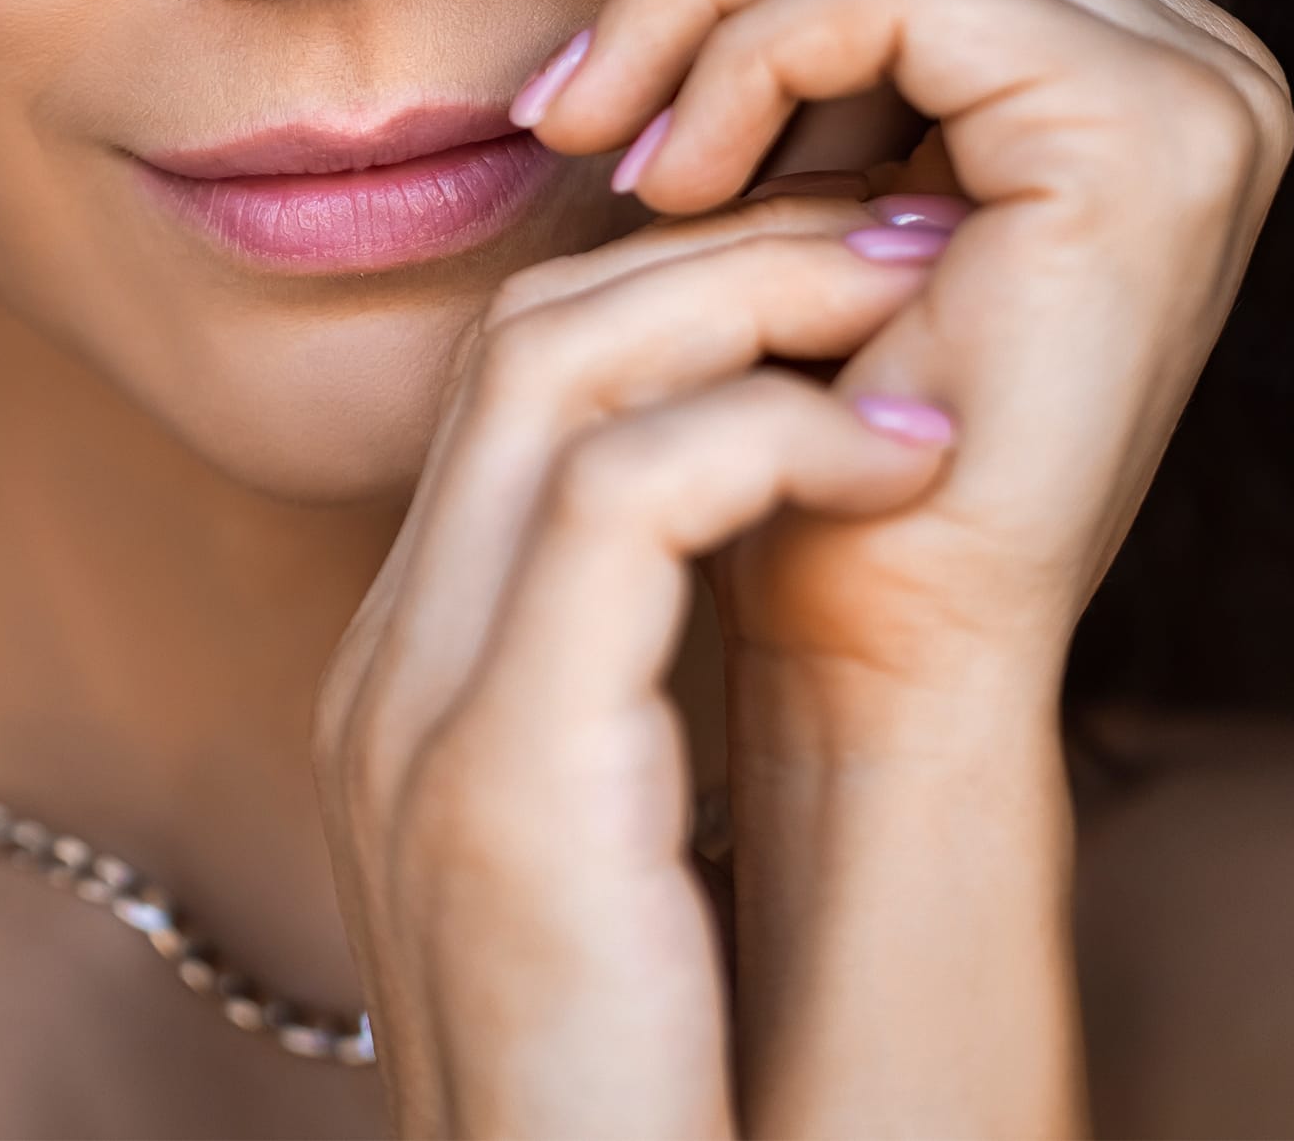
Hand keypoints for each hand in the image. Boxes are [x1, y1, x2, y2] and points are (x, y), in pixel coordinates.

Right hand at [311, 190, 953, 1137]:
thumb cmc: (643, 1069)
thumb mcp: (607, 835)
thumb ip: (618, 669)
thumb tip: (740, 500)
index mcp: (412, 668)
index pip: (504, 392)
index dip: (665, 289)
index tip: (826, 275)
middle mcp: (389, 665)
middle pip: (518, 340)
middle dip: (714, 252)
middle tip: (887, 236)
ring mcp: (420, 714)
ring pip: (554, 376)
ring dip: (749, 303)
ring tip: (904, 310)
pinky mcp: (504, 777)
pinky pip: (623, 502)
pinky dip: (773, 435)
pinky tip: (896, 456)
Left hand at [449, 0, 1293, 1136]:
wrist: (850, 627)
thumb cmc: (777, 415)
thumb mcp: (751, 173)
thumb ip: (752, 25)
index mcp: (1074, 23)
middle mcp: (1161, 22)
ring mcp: (1181, 70)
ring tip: (574, 116)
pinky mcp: (1148, 128)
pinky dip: (747, 45)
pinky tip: (665, 163)